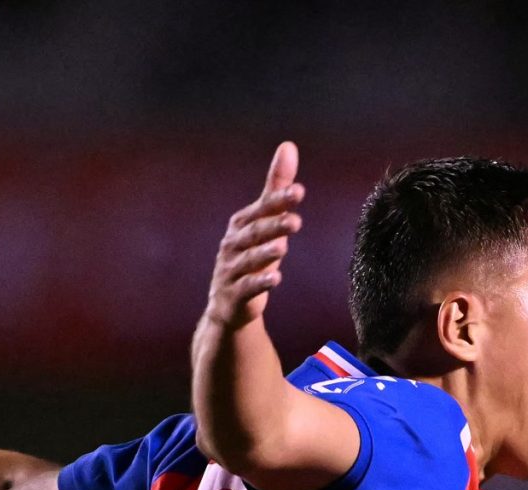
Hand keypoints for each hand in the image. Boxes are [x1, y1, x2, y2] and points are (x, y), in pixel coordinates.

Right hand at [204, 141, 304, 328]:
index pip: (262, 209)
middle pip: (254, 233)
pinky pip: (247, 287)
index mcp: (241, 224)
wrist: (228, 305)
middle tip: (296, 221)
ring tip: (283, 248)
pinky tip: (276, 278)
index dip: (278, 200)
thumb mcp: (264, 223)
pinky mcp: (233, 295)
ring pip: (249, 260)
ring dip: (264, 253)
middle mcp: (232, 244)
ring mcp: (230, 270)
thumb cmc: (251, 257)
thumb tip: (288, 146)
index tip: (299, 192)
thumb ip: (276, 189)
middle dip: (273, 226)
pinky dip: (260, 283)